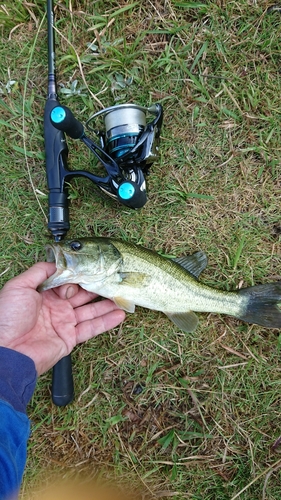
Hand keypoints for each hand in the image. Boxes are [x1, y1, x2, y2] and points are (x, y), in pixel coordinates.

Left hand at [0, 263, 124, 374]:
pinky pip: (91, 328)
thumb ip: (39, 272)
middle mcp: (55, 307)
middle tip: (112, 279)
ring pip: (90, 311)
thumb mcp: (19, 286)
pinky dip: (106, 322)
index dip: (78, 276)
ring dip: (106, 304)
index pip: (66, 281)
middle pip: (81, 294)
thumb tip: (56, 263)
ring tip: (122, 295)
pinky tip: (119, 314)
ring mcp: (63, 323)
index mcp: (43, 294)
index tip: (91, 269)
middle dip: (96, 287)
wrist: (8, 351)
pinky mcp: (70, 338)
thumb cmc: (8, 318)